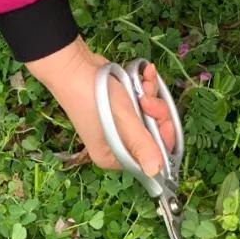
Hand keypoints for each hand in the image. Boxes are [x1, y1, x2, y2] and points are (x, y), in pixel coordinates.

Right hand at [26, 36, 177, 175]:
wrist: (76, 66)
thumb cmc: (96, 97)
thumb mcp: (124, 121)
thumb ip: (141, 145)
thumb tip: (155, 172)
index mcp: (114, 157)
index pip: (149, 158)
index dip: (162, 140)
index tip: (163, 121)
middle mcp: (117, 144)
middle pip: (152, 134)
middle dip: (156, 113)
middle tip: (147, 99)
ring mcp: (119, 123)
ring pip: (150, 114)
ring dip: (151, 96)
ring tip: (142, 84)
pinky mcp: (121, 105)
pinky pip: (143, 99)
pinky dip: (146, 86)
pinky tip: (145, 73)